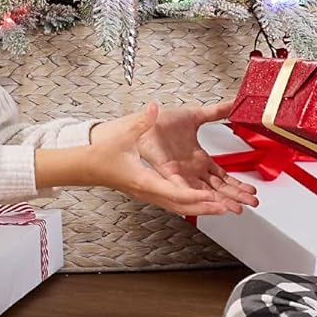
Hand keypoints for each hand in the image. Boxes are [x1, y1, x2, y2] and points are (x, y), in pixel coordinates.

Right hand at [87, 104, 255, 216]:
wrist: (84, 164)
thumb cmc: (101, 152)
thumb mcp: (124, 132)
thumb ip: (142, 120)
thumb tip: (154, 108)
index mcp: (145, 181)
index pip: (176, 194)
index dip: (197, 198)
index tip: (216, 199)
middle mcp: (149, 192)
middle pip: (184, 206)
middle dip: (209, 207)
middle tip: (232, 208)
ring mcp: (149, 193)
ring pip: (181, 206)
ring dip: (203, 206)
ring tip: (226, 207)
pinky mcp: (150, 190)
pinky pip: (175, 200)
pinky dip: (192, 201)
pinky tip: (204, 198)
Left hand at [135, 99, 256, 207]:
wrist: (143, 120)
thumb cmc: (162, 122)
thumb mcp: (195, 116)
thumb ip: (216, 111)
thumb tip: (233, 103)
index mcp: (198, 160)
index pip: (222, 177)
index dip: (237, 185)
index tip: (251, 191)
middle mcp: (191, 171)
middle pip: (218, 189)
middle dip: (236, 196)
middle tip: (252, 203)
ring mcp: (180, 174)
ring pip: (204, 193)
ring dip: (220, 201)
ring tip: (235, 208)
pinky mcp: (167, 173)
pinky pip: (183, 189)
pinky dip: (197, 196)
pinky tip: (210, 201)